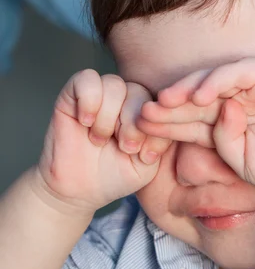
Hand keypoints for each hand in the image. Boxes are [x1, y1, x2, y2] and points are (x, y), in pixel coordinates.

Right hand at [37, 69, 170, 211]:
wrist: (79, 190)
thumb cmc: (116, 176)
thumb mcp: (147, 163)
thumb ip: (161, 139)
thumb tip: (167, 119)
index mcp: (147, 112)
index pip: (160, 104)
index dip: (157, 128)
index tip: (146, 157)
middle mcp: (125, 97)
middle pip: (138, 91)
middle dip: (133, 123)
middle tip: (126, 148)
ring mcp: (100, 93)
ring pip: (114, 85)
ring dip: (109, 117)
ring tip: (100, 140)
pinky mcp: (73, 93)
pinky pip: (87, 78)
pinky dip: (89, 101)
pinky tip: (86, 123)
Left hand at [138, 58, 254, 188]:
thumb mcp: (236, 157)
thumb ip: (217, 138)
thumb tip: (207, 113)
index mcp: (232, 116)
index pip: (195, 115)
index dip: (170, 120)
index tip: (143, 127)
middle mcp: (242, 96)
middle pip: (199, 96)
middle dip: (172, 105)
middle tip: (145, 112)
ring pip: (215, 80)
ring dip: (188, 90)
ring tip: (165, 102)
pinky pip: (238, 73)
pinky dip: (217, 82)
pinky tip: (196, 97)